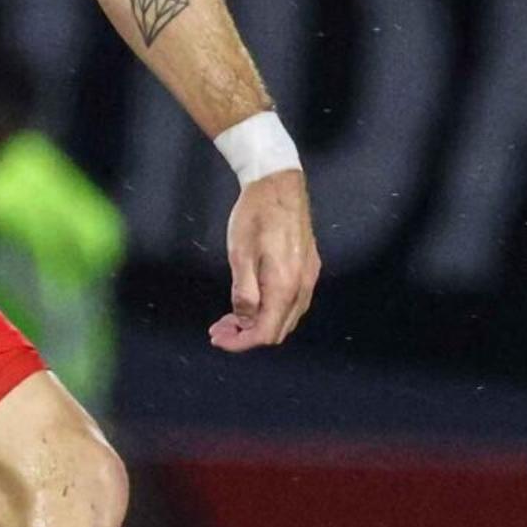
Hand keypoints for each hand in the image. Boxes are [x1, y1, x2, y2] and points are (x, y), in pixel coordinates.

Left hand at [211, 168, 318, 350]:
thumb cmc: (255, 216)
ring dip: (259, 324)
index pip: (265, 333)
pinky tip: (253, 300)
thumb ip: (244, 292)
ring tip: (231, 317)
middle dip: (247, 336)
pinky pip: (293, 303)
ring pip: (286, 319)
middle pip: (277, 330)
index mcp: (284, 286)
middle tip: (219, 328)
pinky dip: (271, 311)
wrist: (278, 184)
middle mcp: (302, 287)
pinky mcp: (309, 268)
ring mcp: (309, 278)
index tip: (216, 338)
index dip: (239, 342)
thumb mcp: (240, 254)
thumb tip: (244, 321)